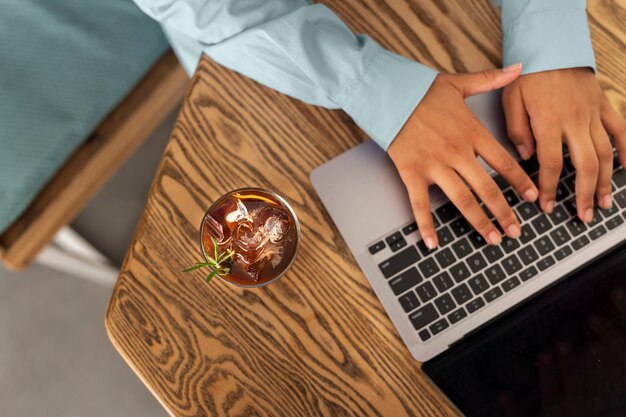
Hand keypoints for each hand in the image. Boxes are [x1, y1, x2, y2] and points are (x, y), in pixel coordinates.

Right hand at [388, 64, 537, 248]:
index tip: (531, 197)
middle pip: (487, 188)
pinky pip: (420, 204)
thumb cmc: (421, 89)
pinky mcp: (411, 172)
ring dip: (480, 222)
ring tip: (493, 239)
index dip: (520, 182)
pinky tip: (433, 243)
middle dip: (505, 212)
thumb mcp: (459, 82)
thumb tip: (519, 67)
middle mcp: (457, 152)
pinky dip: (426, 225)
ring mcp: (434, 165)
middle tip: (516, 231)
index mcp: (471, 132)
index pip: (503, 162)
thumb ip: (491, 79)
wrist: (387, 93)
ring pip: (462, 200)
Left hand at [502, 68, 625, 220]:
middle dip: (583, 194)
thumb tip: (526, 157)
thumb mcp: (511, 100)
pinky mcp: (604, 106)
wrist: (552, 45)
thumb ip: (517, 130)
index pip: (549, 164)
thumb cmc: (529, 74)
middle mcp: (575, 121)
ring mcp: (593, 114)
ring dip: (605, 181)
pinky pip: (621, 130)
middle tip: (583, 215)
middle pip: (584, 165)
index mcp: (549, 122)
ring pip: (605, 153)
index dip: (548, 188)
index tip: (545, 205)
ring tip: (603, 203)